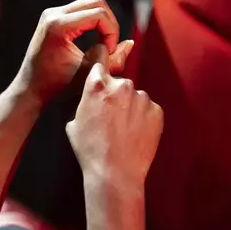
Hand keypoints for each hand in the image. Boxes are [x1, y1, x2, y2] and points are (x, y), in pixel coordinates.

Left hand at [13, 0, 134, 102]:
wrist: (30, 88)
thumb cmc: (57, 85)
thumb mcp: (88, 74)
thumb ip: (113, 60)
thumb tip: (130, 43)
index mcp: (58, 25)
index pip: (98, 15)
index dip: (112, 32)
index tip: (110, 52)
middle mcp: (52, 14)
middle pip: (96, 2)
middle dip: (110, 24)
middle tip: (110, 47)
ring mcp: (51, 13)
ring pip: (90, 3)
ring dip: (103, 23)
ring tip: (104, 46)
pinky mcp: (52, 16)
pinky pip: (81, 10)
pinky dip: (94, 22)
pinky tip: (95, 42)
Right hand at [66, 45, 162, 190]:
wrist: (115, 173)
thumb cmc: (90, 150)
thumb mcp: (73, 123)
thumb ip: (84, 103)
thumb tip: (90, 100)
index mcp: (97, 85)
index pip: (100, 56)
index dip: (99, 58)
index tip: (102, 58)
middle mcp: (121, 85)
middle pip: (118, 82)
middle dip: (114, 95)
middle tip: (109, 117)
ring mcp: (142, 98)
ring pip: (134, 96)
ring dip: (129, 107)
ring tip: (122, 130)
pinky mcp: (157, 111)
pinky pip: (148, 109)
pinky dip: (142, 118)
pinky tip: (133, 134)